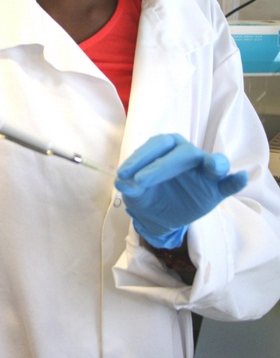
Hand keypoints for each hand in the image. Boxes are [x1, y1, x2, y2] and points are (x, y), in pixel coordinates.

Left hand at [115, 134, 247, 248]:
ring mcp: (204, 171)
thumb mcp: (135, 194)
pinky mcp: (216, 189)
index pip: (156, 147)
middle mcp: (187, 153)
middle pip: (181, 153)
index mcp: (166, 148)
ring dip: (214, 163)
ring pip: (212, 162)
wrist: (161, 218)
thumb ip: (130, 187)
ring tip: (215, 167)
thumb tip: (122, 184)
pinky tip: (242, 177)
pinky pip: (229, 183)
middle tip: (140, 181)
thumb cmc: (149, 195)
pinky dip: (235, 180)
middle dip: (160, 166)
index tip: (123, 174)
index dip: (140, 159)